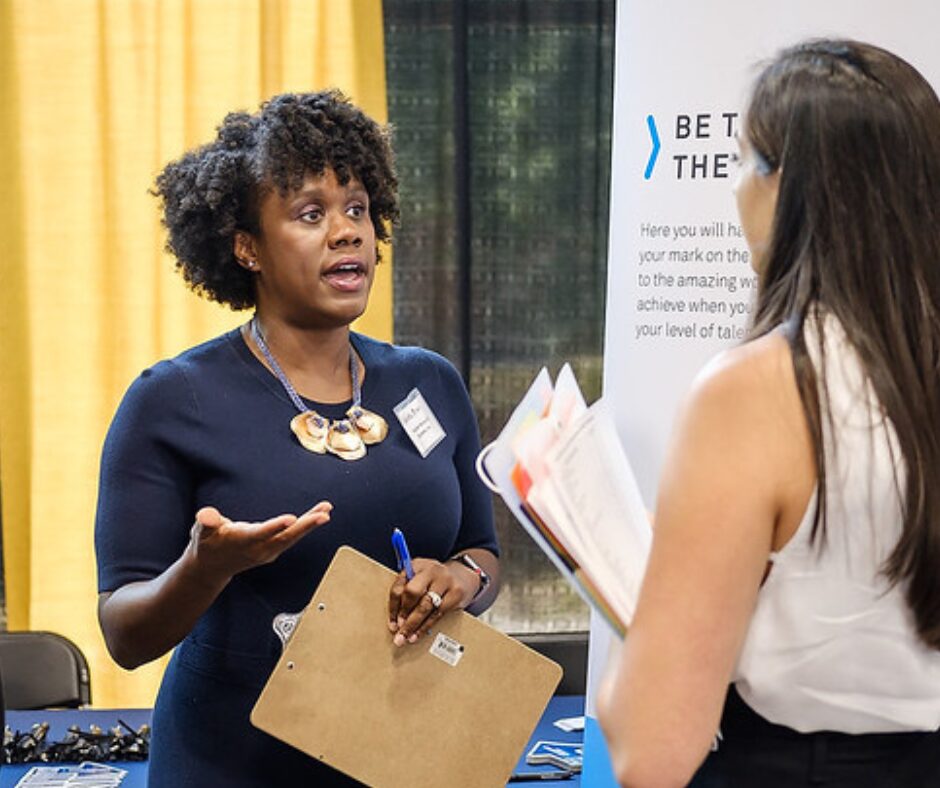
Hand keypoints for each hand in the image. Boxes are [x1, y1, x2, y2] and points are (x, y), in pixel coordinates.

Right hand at [189, 501, 331, 583]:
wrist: (211, 568)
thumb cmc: (206, 543)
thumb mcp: (200, 531)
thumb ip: (206, 521)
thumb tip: (205, 515)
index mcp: (240, 542)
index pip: (260, 534)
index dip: (274, 527)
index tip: (290, 519)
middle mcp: (258, 549)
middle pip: (284, 537)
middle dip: (305, 526)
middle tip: (323, 515)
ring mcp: (268, 551)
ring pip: (292, 537)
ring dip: (311, 523)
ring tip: (326, 509)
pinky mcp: (274, 549)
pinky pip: (294, 536)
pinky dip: (307, 524)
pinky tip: (321, 513)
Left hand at [387, 558, 477, 646]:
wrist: (462, 576)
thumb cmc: (434, 581)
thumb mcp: (418, 579)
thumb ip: (406, 592)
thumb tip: (396, 619)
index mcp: (417, 565)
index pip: (400, 586)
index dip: (393, 606)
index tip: (392, 623)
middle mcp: (431, 570)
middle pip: (413, 592)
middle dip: (404, 614)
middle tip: (398, 631)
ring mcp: (445, 580)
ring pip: (426, 605)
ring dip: (414, 624)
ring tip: (406, 637)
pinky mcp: (456, 592)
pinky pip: (438, 613)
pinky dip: (426, 626)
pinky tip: (419, 633)